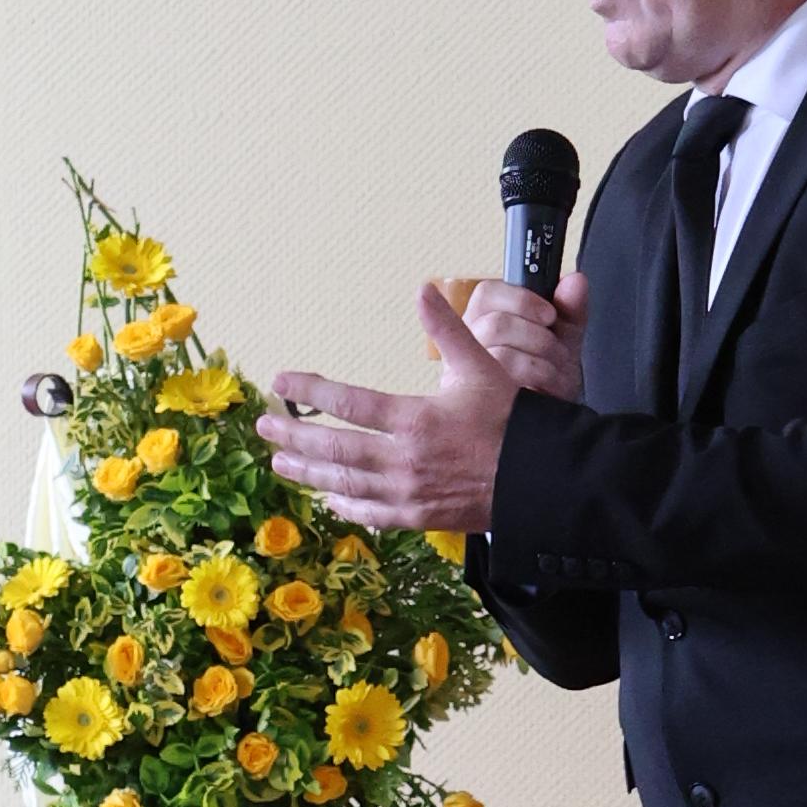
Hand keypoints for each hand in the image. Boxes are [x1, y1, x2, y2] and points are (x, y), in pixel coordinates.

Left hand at [267, 288, 522, 531]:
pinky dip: (344, 505)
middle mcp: (404, 460)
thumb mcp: (481, 368)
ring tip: (279, 463)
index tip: (281, 384)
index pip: (347, 403)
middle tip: (264, 427)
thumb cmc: (513, 422)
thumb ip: (447, 330)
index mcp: (415, 419)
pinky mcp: (418, 516)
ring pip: (343, 483)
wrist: (543, 480)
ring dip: (308, 472)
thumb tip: (423, 290)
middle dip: (293, 437)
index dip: (310, 391)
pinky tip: (327, 498)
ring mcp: (408, 493)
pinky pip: (370, 513)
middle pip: (334, 448)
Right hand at [457, 264, 589, 404]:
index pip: (487, 293)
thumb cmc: (548, 374)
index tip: (549, 315)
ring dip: (541, 361)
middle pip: (497, 324)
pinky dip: (540, 380)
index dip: (521, 299)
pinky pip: (509, 381)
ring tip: (555, 371)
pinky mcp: (481, 399)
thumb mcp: (565, 336)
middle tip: (555, 349)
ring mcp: (472, 373)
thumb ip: (570, 308)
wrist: (551, 418)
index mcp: (485, 319)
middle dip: (539, 337)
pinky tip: (549, 387)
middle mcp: (471, 343)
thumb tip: (575, 281)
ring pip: (503, 353)